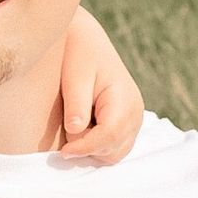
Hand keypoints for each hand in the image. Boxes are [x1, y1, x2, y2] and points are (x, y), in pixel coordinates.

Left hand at [51, 6, 146, 164]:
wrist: (87, 43)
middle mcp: (134, 114)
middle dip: (88, 149)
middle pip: (113, 151)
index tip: (63, 150)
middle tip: (66, 134)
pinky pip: (113, 148)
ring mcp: (132, 121)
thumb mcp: (75, 76)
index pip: (109, 136)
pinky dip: (96, 146)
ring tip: (74, 128)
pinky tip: (81, 129)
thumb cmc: (80, 56)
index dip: (86, 147)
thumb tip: (75, 130)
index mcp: (125, 100)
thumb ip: (76, 104)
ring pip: (114, 154)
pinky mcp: (125, 125)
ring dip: (92, 150)